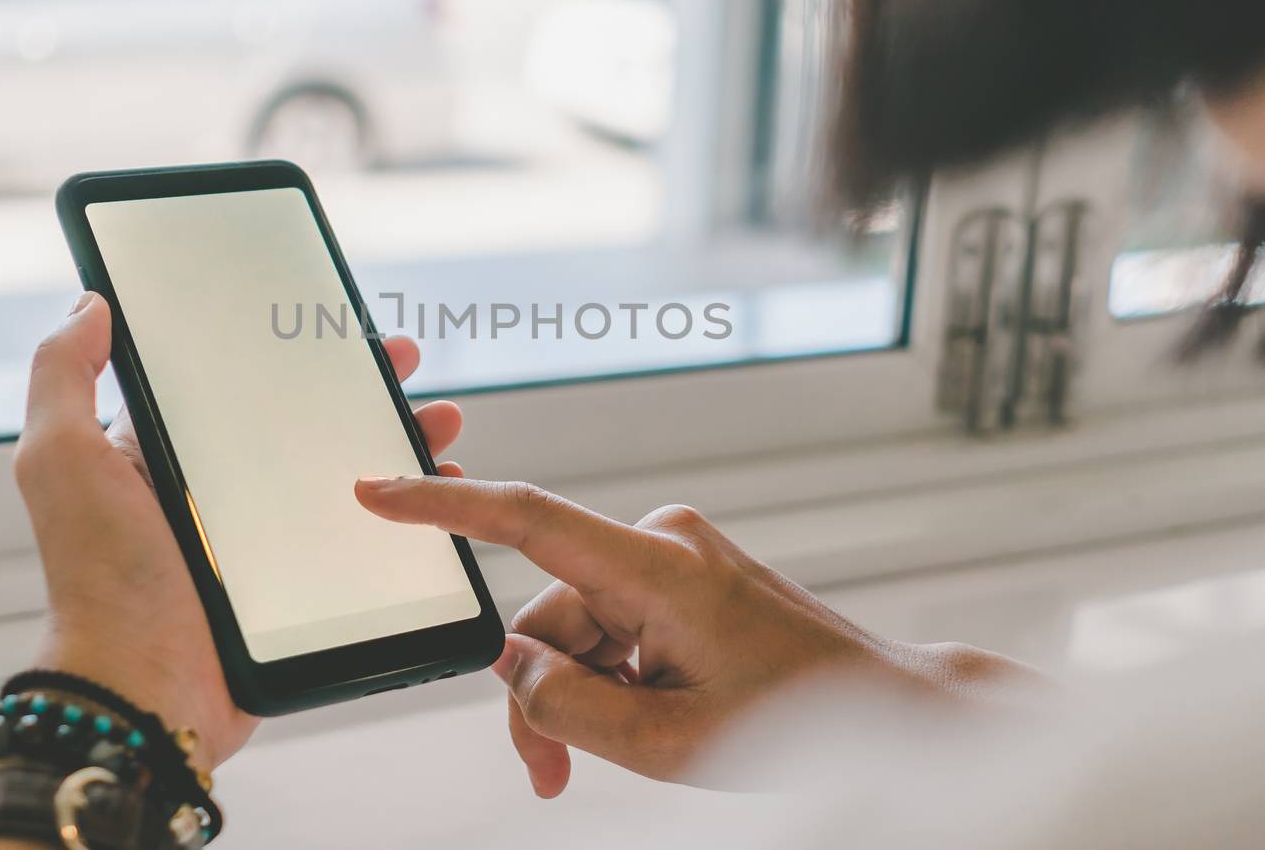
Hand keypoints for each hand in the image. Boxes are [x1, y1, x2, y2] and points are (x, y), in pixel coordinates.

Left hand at [14, 292, 465, 768]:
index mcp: (165, 457)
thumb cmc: (98, 578)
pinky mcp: (298, 590)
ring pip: (344, 477)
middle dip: (360, 389)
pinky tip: (436, 502)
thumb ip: (63, 375)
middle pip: (304, 424)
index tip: (335, 322)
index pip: (237, 386)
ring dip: (396, 445)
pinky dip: (405, 519)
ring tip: (439, 422)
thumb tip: (91, 304)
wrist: (144, 692)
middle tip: (406, 362)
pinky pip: (361, 543)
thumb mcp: (62, 460)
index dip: (288, 351)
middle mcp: (218, 495)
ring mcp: (263, 543)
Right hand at [354, 476, 1040, 796]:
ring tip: (614, 757)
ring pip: (580, 628)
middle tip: (548, 774)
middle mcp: (662, 543)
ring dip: (582, 694)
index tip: (376, 490)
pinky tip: (649, 720)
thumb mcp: (667, 742)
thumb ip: (570, 704)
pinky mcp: (684, 579)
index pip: (527, 520)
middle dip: (541, 693)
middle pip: (549, 613)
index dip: (442, 507)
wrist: (889, 708)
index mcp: (658, 566)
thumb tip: (514, 666)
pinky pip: (616, 627)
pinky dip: (614, 679)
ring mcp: (676, 558)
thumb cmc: (803, 721)